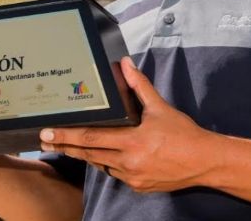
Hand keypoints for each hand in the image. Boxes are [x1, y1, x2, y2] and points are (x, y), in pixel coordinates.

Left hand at [39, 57, 214, 192]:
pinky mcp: (138, 186)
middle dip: (65, 146)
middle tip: (45, 141)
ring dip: (84, 155)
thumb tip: (126, 64)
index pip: (91, 138)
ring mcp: (132, 177)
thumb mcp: (160, 107)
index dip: (67, 135)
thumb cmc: (184, 134)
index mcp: (132, 141)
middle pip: (88, 154)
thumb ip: (139, 86)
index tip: (48, 132)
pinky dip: (105, 163)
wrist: (205, 162)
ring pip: (100, 165)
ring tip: (66, 146)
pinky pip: (114, 173)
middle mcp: (128, 162)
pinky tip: (99, 155)